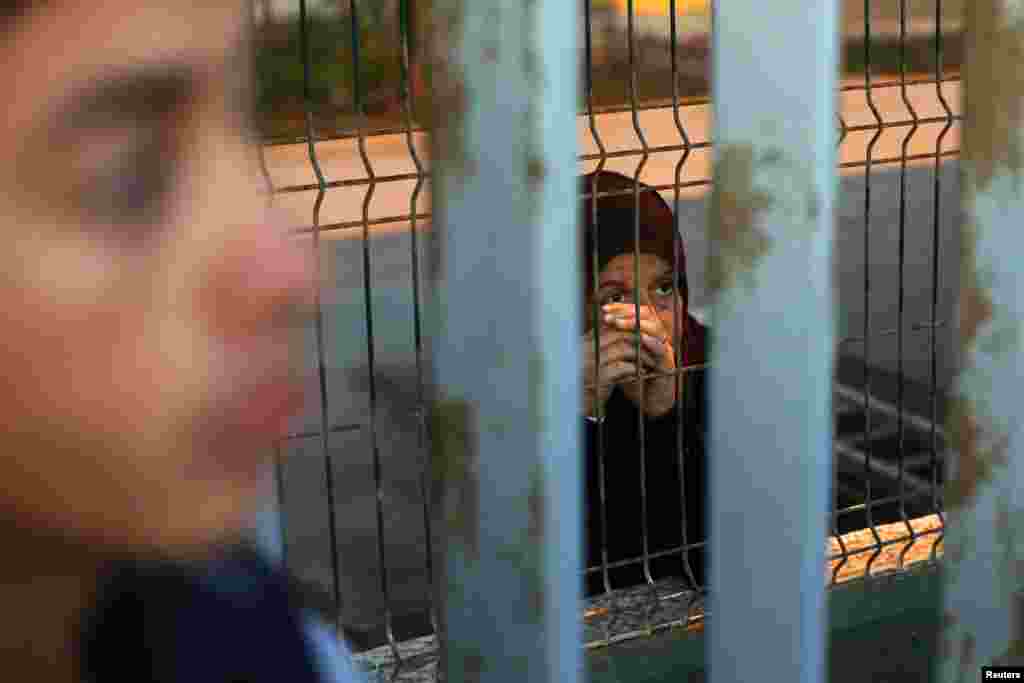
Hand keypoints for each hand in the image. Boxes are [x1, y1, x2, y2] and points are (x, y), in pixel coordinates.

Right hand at [581, 321, 663, 418]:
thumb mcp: (588, 358)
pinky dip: (635, 369)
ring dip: (640, 355)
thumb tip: (616, 328)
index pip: (610, 328)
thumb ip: (599, 343)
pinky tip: (639, 373)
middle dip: (637, 341)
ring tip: (648, 362)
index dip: (628, 331)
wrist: (574, 402)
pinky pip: (624, 367)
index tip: (641, 337)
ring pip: (623, 350)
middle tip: (650, 347)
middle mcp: (586, 349)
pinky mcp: (600, 377)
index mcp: (583, 342)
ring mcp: (592, 363)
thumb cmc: (584, 379)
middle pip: (618, 336)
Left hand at [600, 303, 679, 417]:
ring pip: (655, 328)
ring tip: (619, 324)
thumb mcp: (620, 353)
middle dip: (626, 314)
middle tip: (609, 317)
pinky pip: (662, 348)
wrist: (648, 396)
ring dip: (636, 325)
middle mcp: (656, 334)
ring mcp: (664, 346)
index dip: (620, 308)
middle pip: (646, 315)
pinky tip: (642, 339)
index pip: (634, 311)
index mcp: (645, 329)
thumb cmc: (632, 373)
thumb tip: (598, 322)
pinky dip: (653, 343)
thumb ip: (613, 338)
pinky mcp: (668, 360)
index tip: (603, 309)